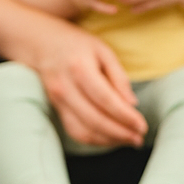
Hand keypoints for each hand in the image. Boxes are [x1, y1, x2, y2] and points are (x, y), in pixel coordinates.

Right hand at [34, 26, 145, 146]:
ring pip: (83, 130)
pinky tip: (111, 138)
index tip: (142, 126)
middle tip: (139, 138)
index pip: (106, 100)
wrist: (40, 43)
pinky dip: (94, 139)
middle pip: (95, 119)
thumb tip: (133, 104)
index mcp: (80, 69)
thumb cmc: (77, 44)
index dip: (125, 116)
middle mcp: (65, 88)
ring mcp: (58, 101)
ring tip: (129, 140)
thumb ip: (118, 77)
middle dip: (120, 133)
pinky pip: (74, 131)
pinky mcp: (56, 109)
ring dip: (108, 140)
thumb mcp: (103, 51)